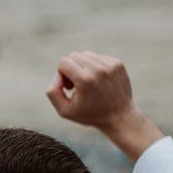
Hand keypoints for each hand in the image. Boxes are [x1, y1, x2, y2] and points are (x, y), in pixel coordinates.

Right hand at [45, 51, 163, 161]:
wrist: (120, 117)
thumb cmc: (90, 115)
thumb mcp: (64, 110)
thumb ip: (52, 92)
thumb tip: (57, 75)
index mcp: (84, 79)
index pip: (64, 62)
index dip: (61, 74)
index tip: (69, 86)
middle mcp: (98, 69)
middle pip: (74, 55)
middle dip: (71, 68)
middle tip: (77, 85)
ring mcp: (110, 65)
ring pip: (86, 54)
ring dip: (83, 66)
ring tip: (88, 82)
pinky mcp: (118, 63)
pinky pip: (99, 57)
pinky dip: (95, 66)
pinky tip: (99, 81)